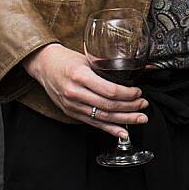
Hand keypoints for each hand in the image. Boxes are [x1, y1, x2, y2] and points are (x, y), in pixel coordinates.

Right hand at [23, 43, 148, 138]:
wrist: (44, 65)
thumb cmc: (66, 60)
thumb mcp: (87, 58)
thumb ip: (108, 66)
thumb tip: (136, 66)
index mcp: (80, 75)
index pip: (109, 90)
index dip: (127, 94)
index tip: (138, 92)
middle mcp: (75, 92)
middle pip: (108, 106)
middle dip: (129, 107)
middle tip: (143, 105)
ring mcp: (72, 105)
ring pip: (102, 117)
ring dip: (124, 120)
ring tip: (139, 118)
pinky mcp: (71, 112)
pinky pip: (93, 123)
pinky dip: (110, 129)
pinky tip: (123, 132)